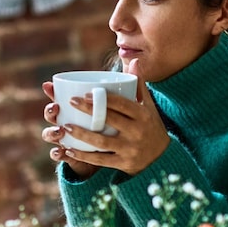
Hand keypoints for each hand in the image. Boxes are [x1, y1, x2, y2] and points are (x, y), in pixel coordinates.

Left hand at [42, 60, 171, 176]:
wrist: (162, 157)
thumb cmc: (150, 126)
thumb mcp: (148, 106)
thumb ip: (139, 86)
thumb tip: (133, 62)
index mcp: (142, 115)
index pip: (122, 104)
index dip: (103, 98)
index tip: (85, 93)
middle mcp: (137, 132)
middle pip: (110, 120)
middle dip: (89, 111)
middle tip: (70, 102)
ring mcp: (130, 149)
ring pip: (102, 142)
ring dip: (82, 134)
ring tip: (65, 126)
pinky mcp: (123, 164)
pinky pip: (100, 160)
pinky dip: (83, 156)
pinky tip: (69, 149)